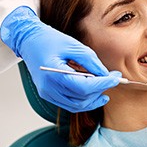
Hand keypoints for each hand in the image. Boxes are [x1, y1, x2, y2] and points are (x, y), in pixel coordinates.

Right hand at [0, 6, 120, 111]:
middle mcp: (49, 88)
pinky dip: (84, 100)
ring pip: (77, 105)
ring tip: (106, 85)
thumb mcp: (74, 45)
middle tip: (114, 78)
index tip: (116, 78)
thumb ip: (91, 61)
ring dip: (94, 98)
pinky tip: (95, 93)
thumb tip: (106, 75)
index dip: (103, 84)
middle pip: (82, 98)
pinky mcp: (48, 95)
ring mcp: (47, 93)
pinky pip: (70, 104)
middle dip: (101, 90)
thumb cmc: (49, 40)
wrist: (29, 41)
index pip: (84, 87)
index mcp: (54, 74)